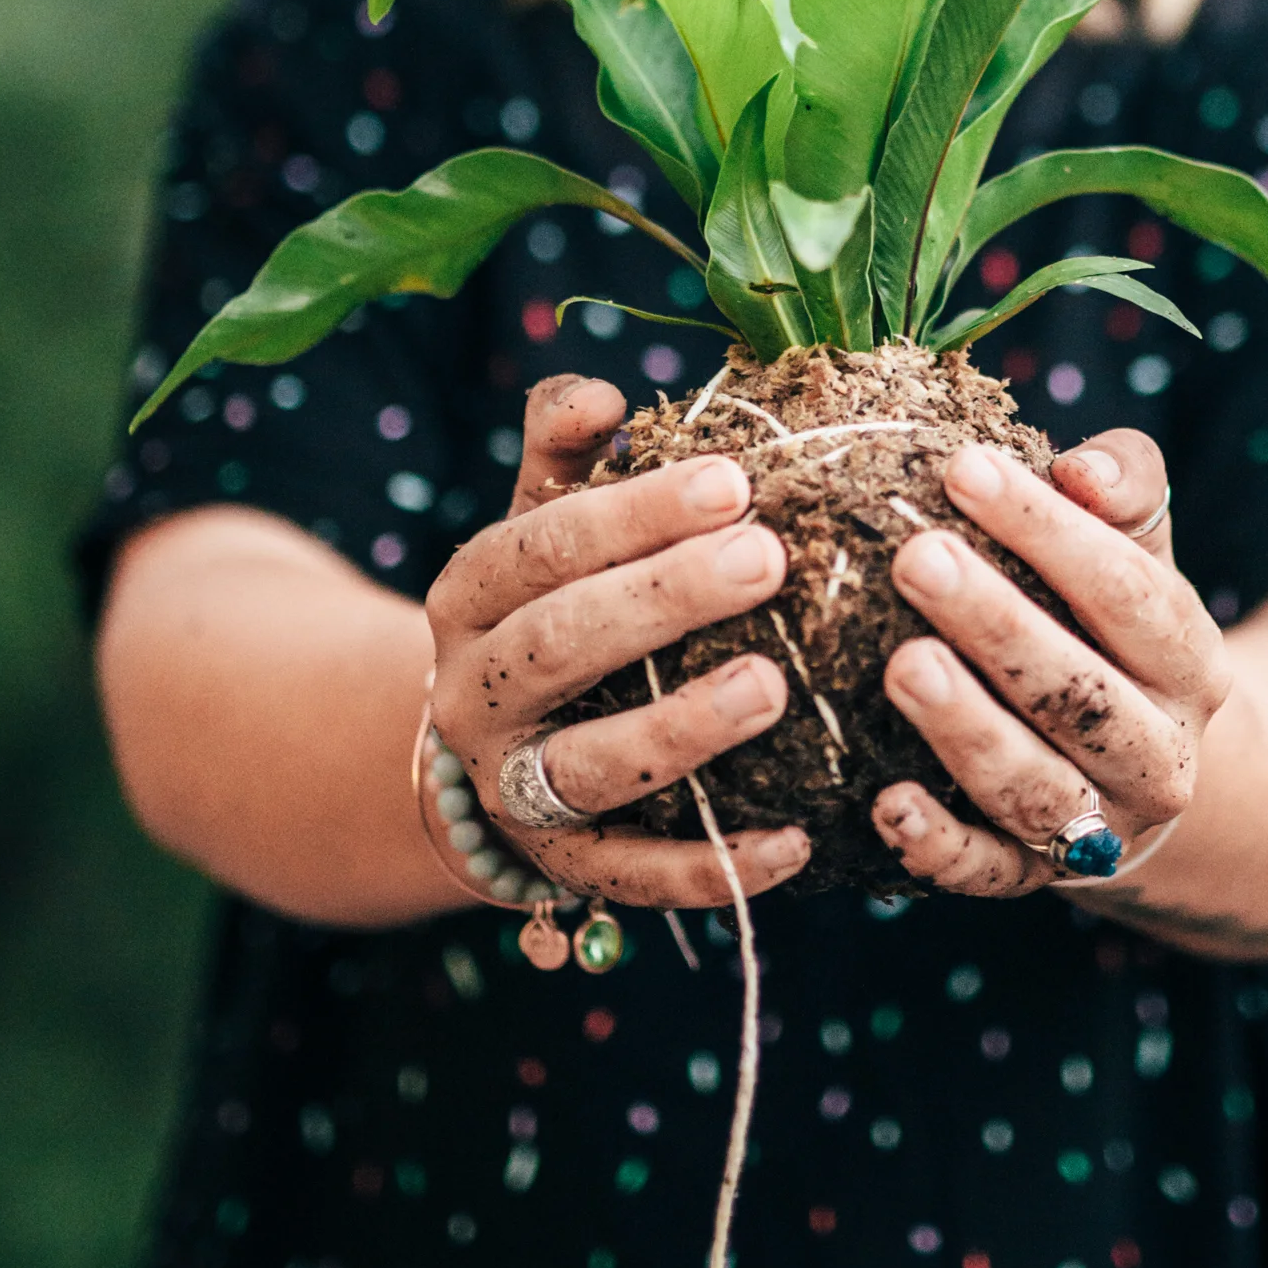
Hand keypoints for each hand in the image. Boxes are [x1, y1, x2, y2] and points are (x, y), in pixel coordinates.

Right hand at [424, 373, 809, 907]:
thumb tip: (603, 391)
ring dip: (682, 730)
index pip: (542, 546)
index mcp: (470, 596)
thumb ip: (567, 451)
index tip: (735, 480)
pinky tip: (798, 842)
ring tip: (773, 687)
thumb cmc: (551, 600)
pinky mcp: (567, 868)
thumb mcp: (542, 520)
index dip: (635, 513)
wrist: (487, 742)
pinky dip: (713, 868)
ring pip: (592, 767)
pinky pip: (638, 877)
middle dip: (665, 600)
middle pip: (563, 645)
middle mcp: (477, 694)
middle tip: (770, 559)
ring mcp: (515, 790)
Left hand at [875, 427, 1228, 896]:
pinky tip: (885, 803)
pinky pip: (987, 872)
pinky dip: (938, 844)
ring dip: (967, 729)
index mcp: (1189, 661)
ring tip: (902, 664)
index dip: (1049, 531)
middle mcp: (1159, 752)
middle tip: (915, 558)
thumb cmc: (1111, 624)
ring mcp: (1102, 824)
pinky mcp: (1034, 876)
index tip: (963, 469)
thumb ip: (1124, 489)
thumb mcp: (1137, 549)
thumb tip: (1079, 469)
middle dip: (996, 623)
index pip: (1128, 592)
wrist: (1142, 766)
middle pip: (1080, 693)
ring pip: (1037, 788)